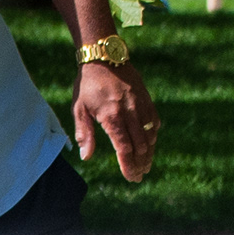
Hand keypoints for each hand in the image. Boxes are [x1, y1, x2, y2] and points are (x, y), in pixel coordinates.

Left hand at [75, 60, 156, 180]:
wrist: (105, 57)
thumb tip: (86, 156)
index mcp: (111, 116)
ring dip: (149, 152)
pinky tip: (150, 144)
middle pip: (140, 145)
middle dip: (140, 163)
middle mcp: (129, 111)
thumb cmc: (88, 85)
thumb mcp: (79, 109)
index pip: (124, 148)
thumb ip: (84, 133)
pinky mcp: (146, 98)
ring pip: (150, 135)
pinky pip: (154, 121)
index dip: (128, 165)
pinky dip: (153, 135)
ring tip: (145, 165)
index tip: (130, 177)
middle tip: (138, 176)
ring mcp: (140, 104)